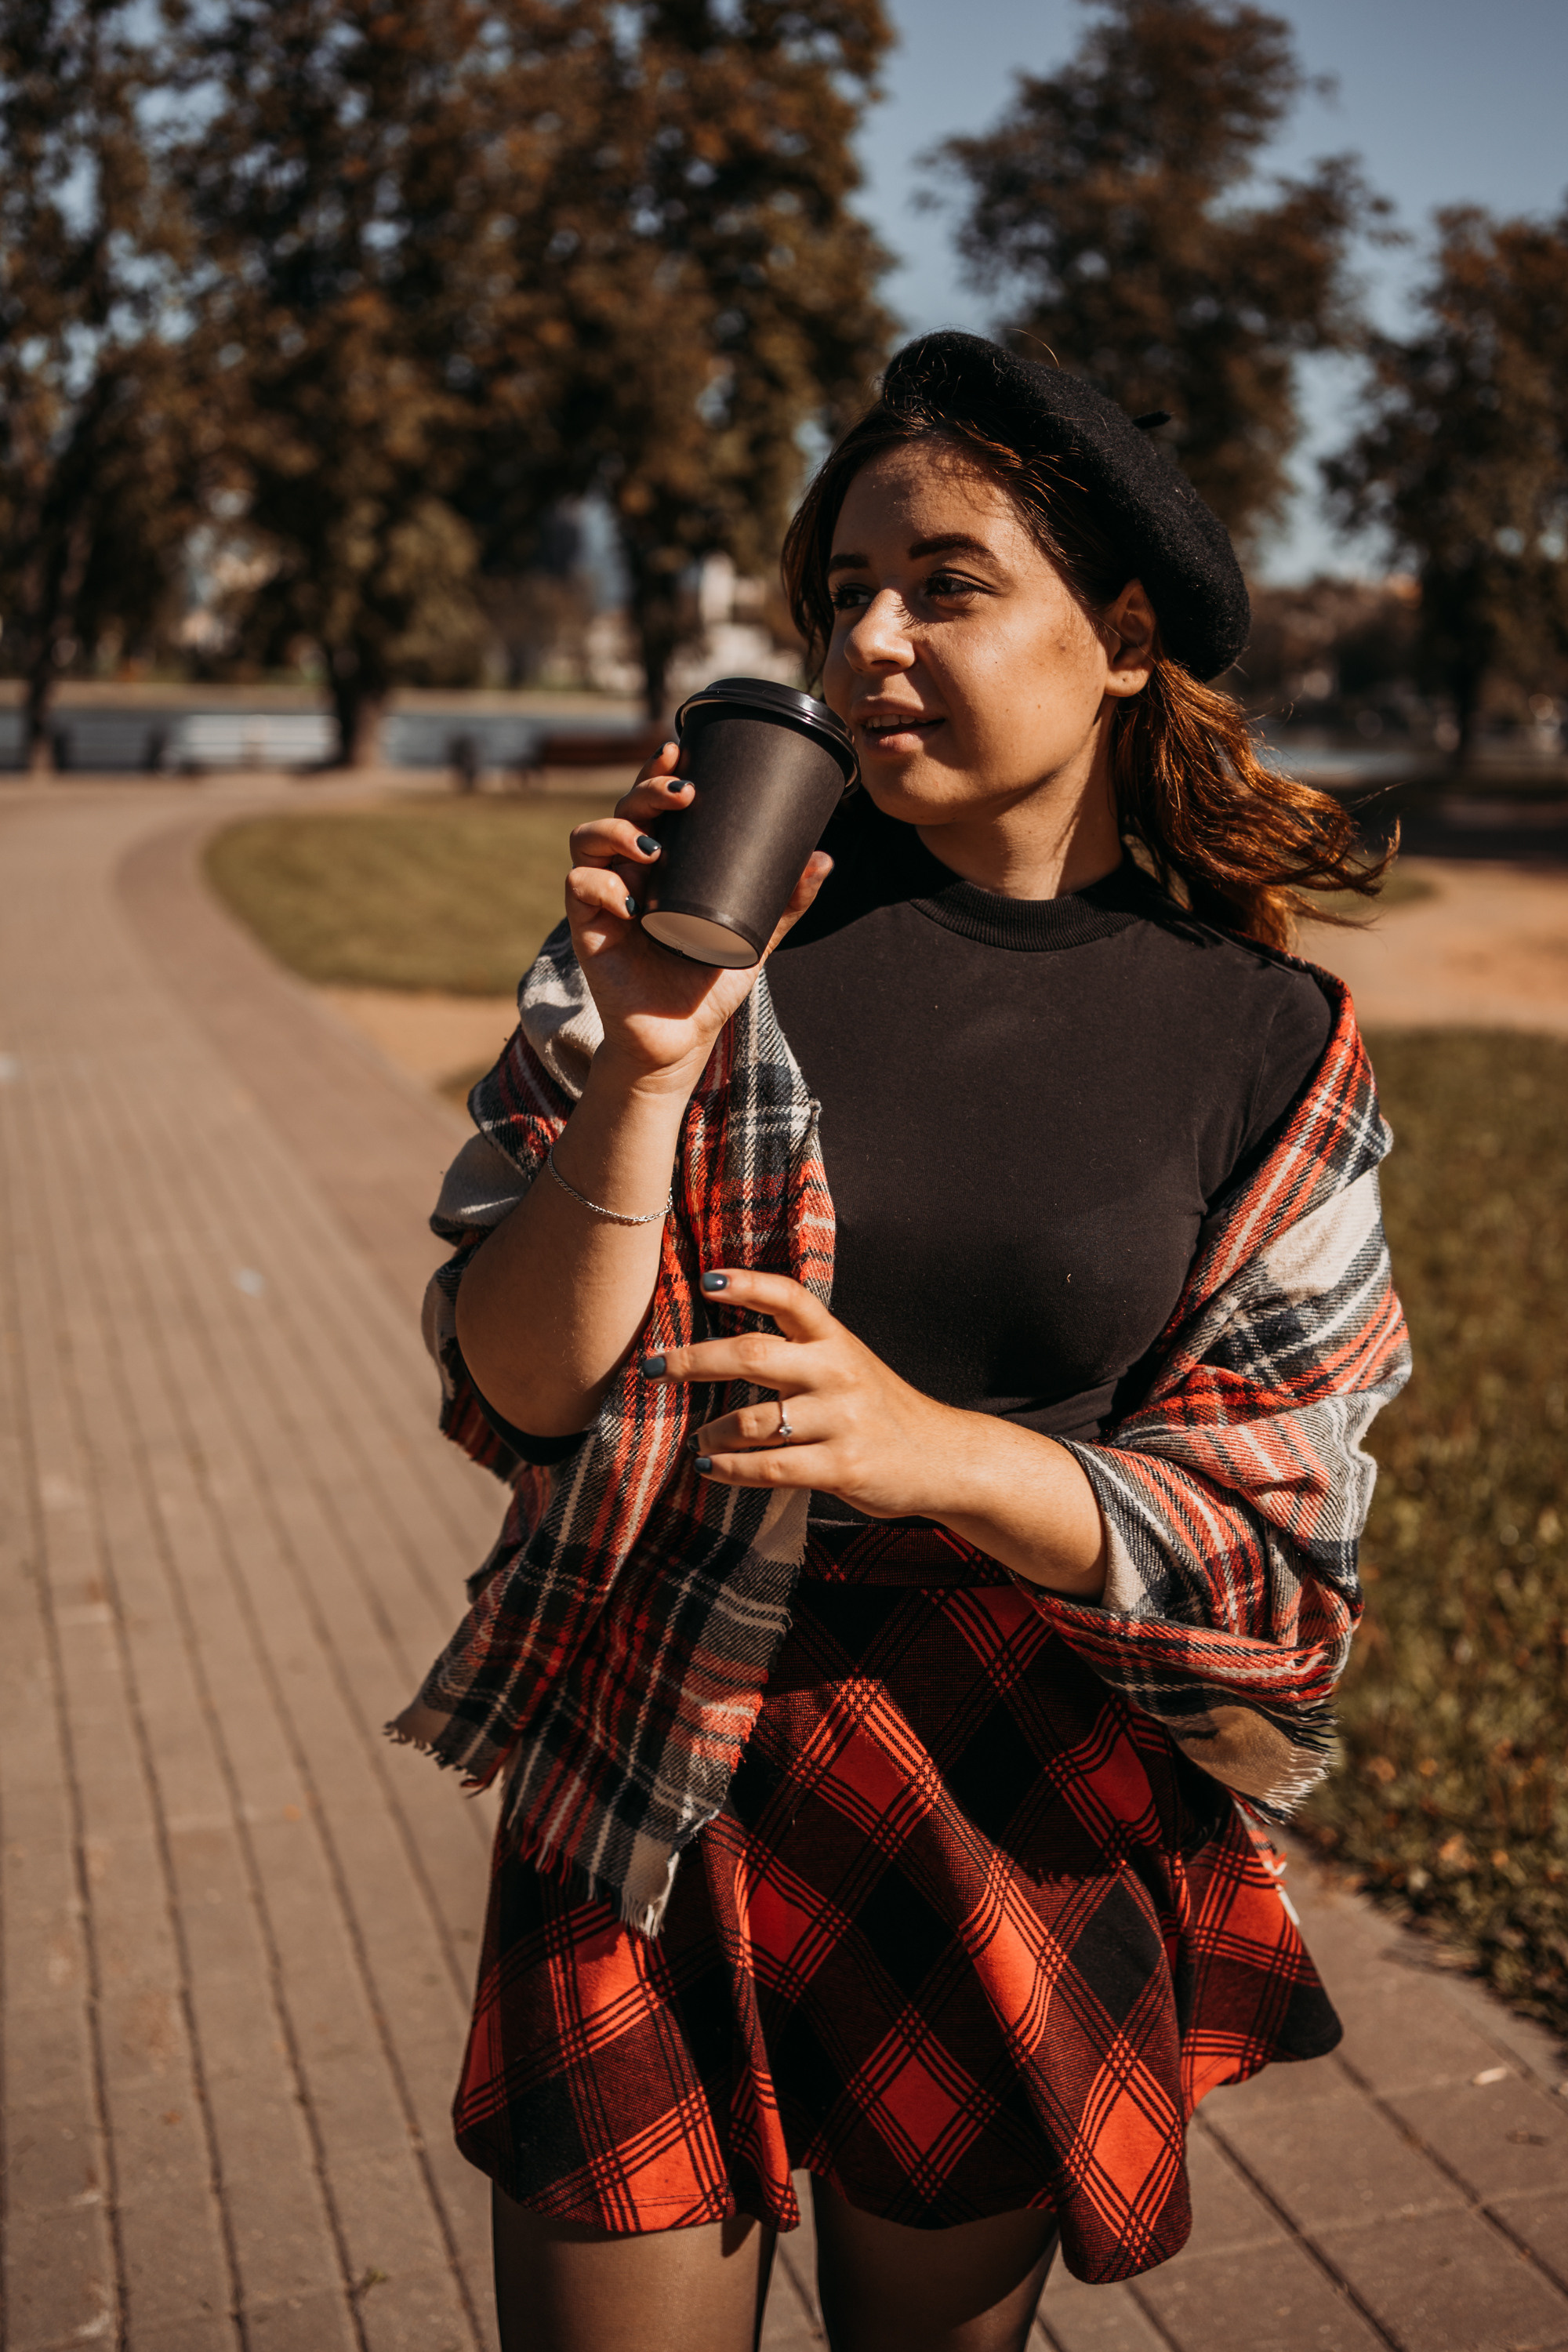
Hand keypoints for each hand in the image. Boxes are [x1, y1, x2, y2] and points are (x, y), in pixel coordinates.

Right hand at [564, 741, 831, 1091]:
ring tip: (654, 849)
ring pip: (588, 837)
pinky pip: (579, 886)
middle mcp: (630, 872)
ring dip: (618, 831)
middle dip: (647, 790)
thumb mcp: (755, 937)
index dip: (660, 771)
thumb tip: (823, 857)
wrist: (679, 1039)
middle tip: (683, 795)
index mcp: (664, 863)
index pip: (654, 804)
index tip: (682, 750)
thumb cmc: (708, 982)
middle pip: (623, 809)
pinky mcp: (587, 928)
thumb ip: (786, 902)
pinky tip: (629, 900)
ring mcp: (605, 897)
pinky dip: (600, 885)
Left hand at [642, 1265, 966, 1523]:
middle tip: (651, 1368)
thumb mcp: (848, 1365)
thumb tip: (722, 1349)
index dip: (748, 1285)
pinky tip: (711, 1468)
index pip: (790, 1298)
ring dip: (712, 1433)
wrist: (943, 1458)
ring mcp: (840, 1420)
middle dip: (693, 1361)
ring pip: (754, 1421)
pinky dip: (732, 1469)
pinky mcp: (842, 1466)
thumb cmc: (879, 1410)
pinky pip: (771, 1468)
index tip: (708, 1279)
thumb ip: (799, 1352)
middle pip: (753, 1355)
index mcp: (836, 1339)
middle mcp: (836, 1371)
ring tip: (697, 1442)